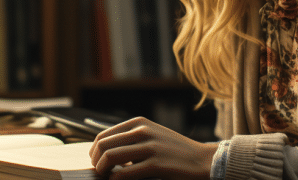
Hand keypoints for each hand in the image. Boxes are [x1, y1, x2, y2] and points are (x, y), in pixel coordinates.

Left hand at [89, 117, 218, 179]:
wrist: (204, 160)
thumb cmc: (176, 151)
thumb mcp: (153, 135)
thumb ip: (131, 139)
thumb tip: (104, 152)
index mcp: (139, 123)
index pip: (103, 135)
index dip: (94, 152)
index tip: (96, 163)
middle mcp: (143, 131)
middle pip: (103, 145)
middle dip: (95, 161)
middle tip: (99, 172)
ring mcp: (150, 147)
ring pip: (110, 157)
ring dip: (102, 171)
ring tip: (106, 177)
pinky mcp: (156, 165)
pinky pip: (124, 174)